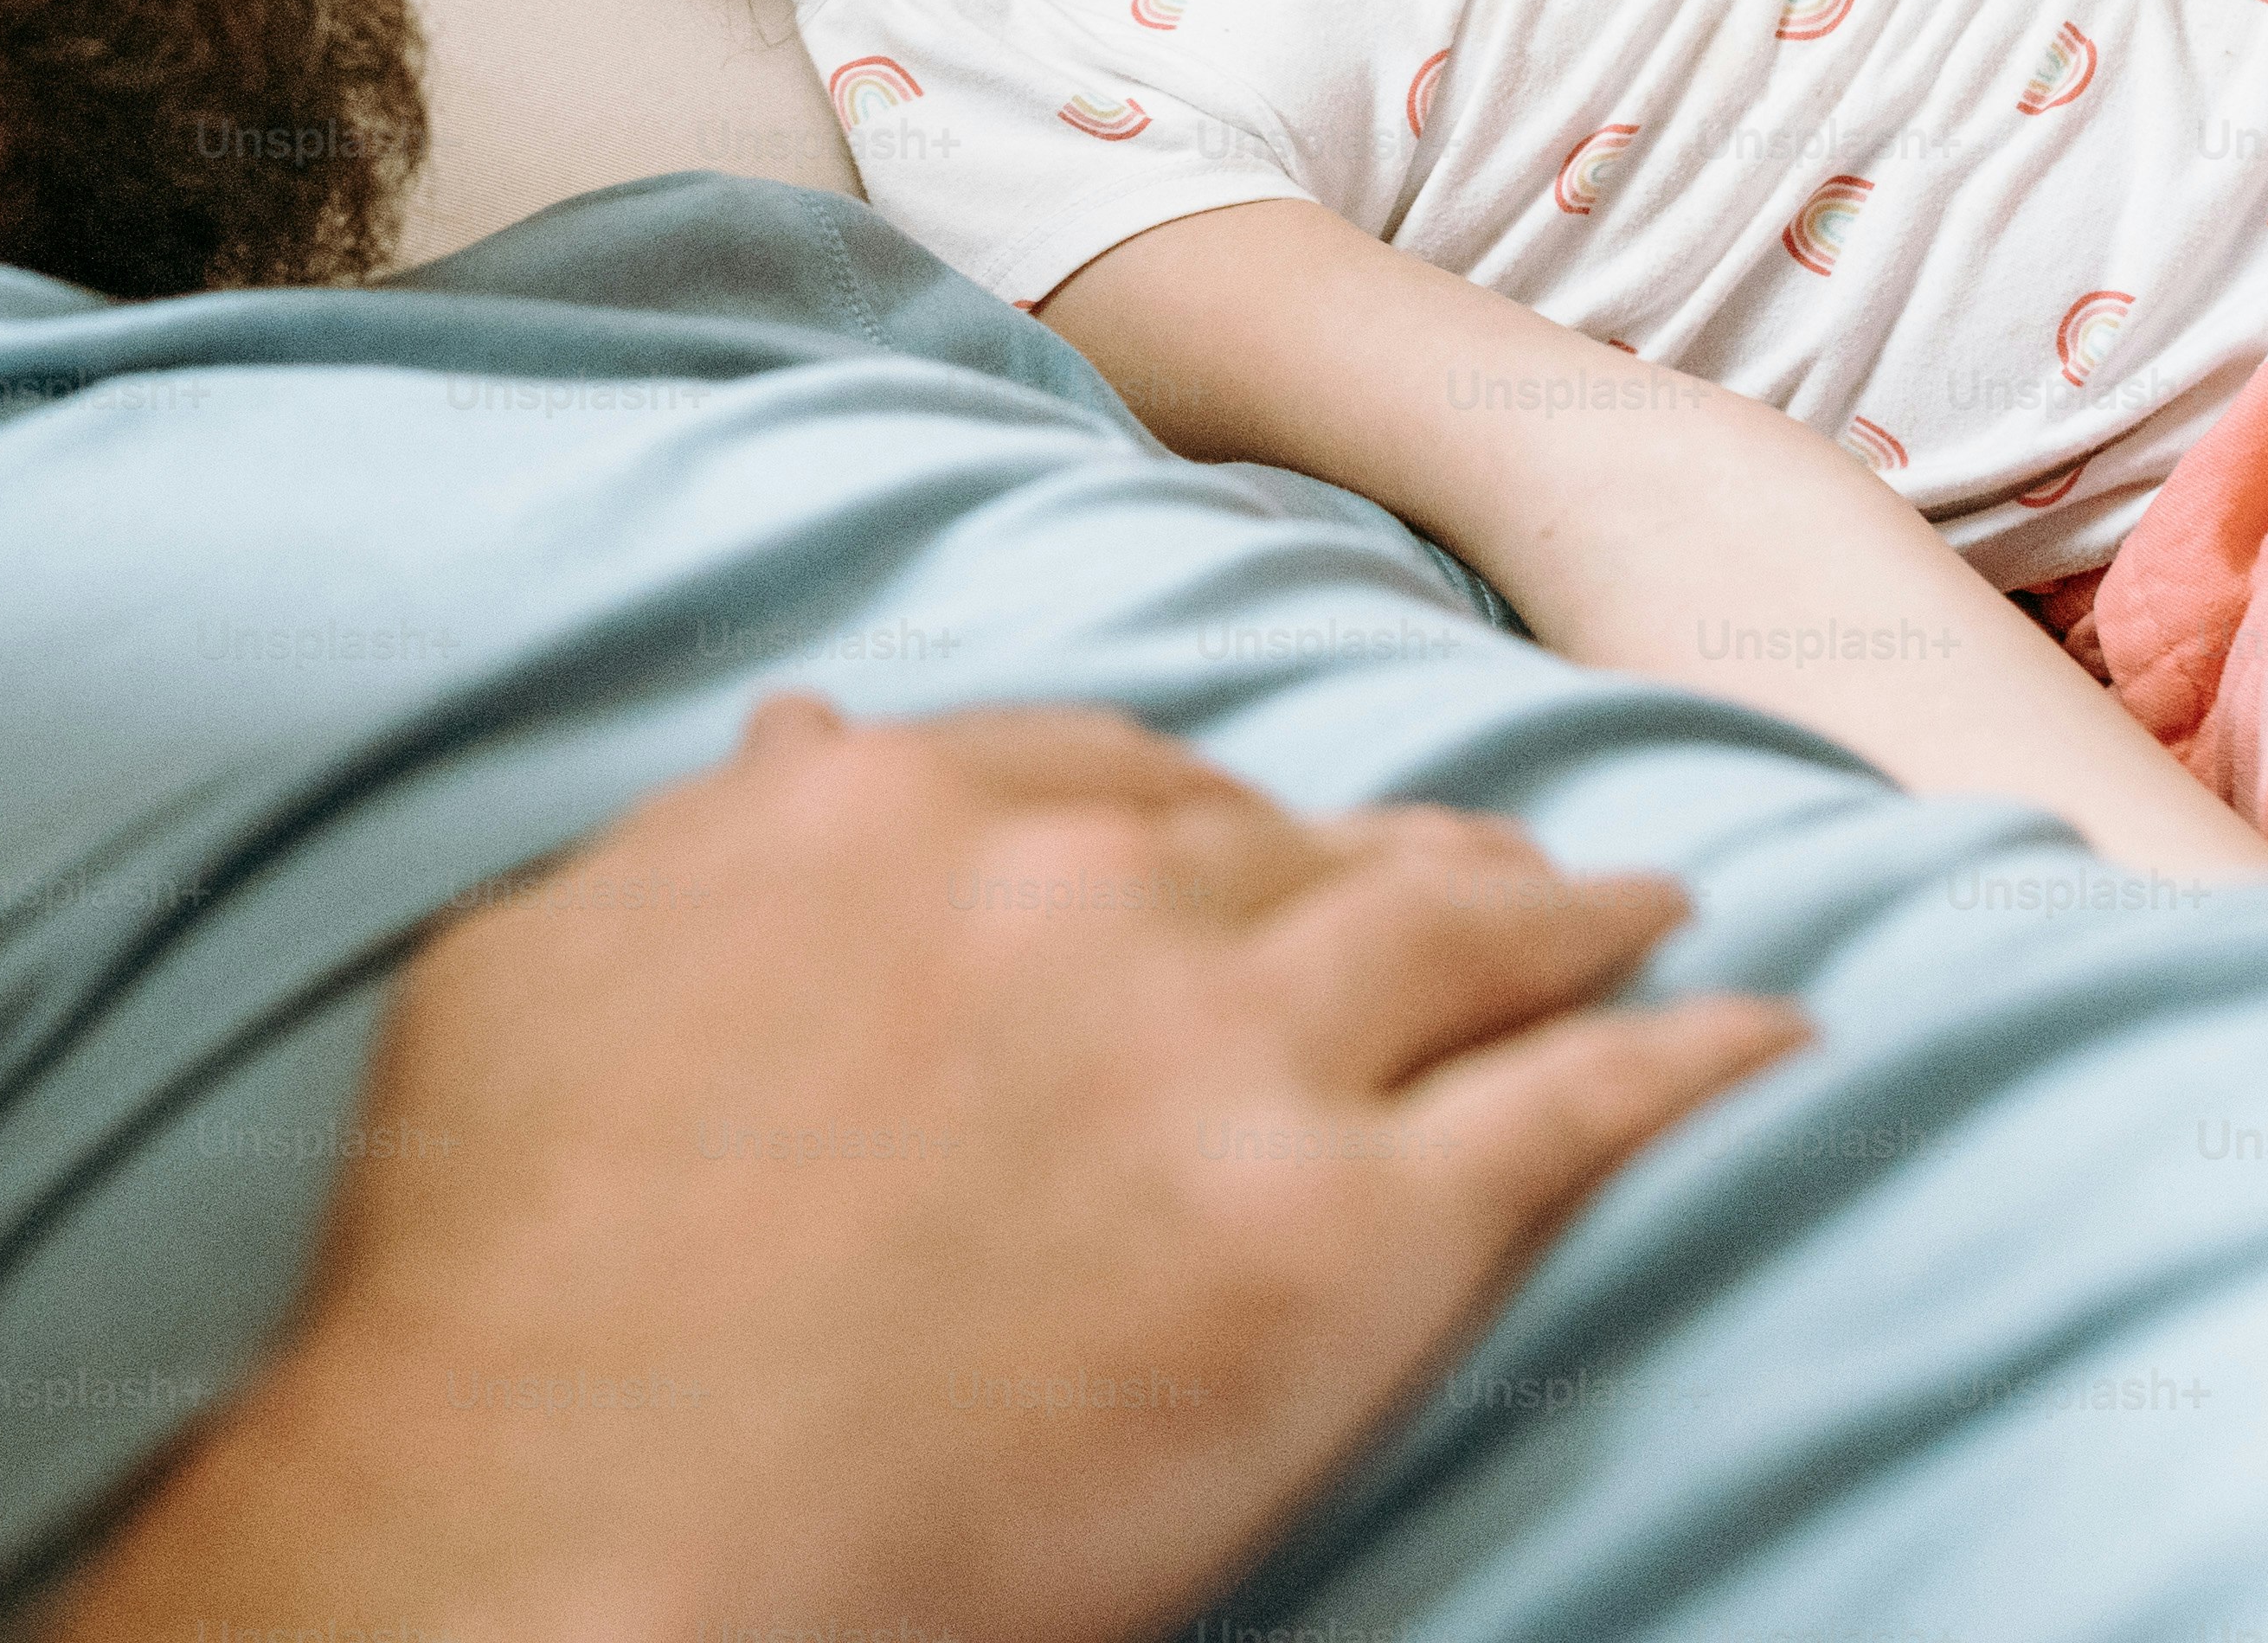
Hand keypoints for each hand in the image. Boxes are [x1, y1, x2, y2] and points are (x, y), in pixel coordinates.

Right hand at [40, 696, 1804, 1642]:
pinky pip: (1585, 1103)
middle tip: (1489, 883)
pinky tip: (1765, 1030)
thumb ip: (699, 843)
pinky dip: (1694, 1056)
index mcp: (898, 807)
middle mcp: (1089, 884)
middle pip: (1297, 844)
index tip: (1252, 851)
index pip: (1113, 770)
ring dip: (1569, 912)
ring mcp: (1240, 1049)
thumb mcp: (539, 977)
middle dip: (1396, 859)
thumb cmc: (503, 1290)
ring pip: (1467, 932)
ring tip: (1638, 914)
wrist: (574, 1531)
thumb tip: (797, 735)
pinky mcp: (1361, 1235)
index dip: (1203, 816)